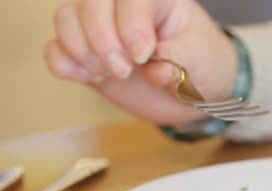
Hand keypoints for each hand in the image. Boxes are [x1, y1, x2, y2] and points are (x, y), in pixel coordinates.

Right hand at [44, 0, 237, 124]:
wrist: (194, 88)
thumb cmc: (202, 63)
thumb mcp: (202, 60)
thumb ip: (181, 60)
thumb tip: (156, 69)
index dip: (131, 26)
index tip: (143, 57)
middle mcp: (122, 6)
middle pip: (91, 3)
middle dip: (102, 41)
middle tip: (124, 71)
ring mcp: (100, 27)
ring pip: (67, 19)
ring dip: (83, 52)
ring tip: (113, 74)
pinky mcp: (86, 53)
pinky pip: (55, 50)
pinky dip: (66, 65)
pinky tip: (92, 78)